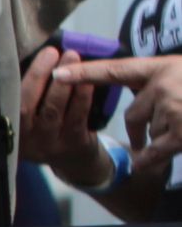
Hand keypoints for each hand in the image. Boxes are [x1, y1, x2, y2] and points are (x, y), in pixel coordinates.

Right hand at [19, 45, 115, 188]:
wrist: (76, 161)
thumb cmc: (51, 127)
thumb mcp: (32, 116)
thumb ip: (30, 94)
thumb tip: (36, 52)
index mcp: (8, 129)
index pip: (7, 101)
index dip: (19, 78)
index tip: (34, 55)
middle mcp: (22, 140)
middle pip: (25, 107)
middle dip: (39, 76)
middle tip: (53, 52)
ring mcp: (47, 145)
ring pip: (51, 111)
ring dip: (63, 83)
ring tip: (72, 57)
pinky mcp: (71, 145)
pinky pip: (76, 116)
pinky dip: (82, 96)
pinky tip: (88, 79)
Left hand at [62, 54, 181, 175]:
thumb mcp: (178, 73)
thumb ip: (153, 82)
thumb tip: (126, 98)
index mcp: (162, 67)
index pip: (115, 70)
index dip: (85, 74)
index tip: (57, 75)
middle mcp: (164, 84)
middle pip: (132, 115)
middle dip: (143, 127)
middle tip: (171, 120)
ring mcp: (174, 107)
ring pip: (148, 132)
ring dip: (163, 135)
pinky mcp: (181, 131)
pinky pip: (153, 152)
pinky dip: (151, 158)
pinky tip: (150, 159)